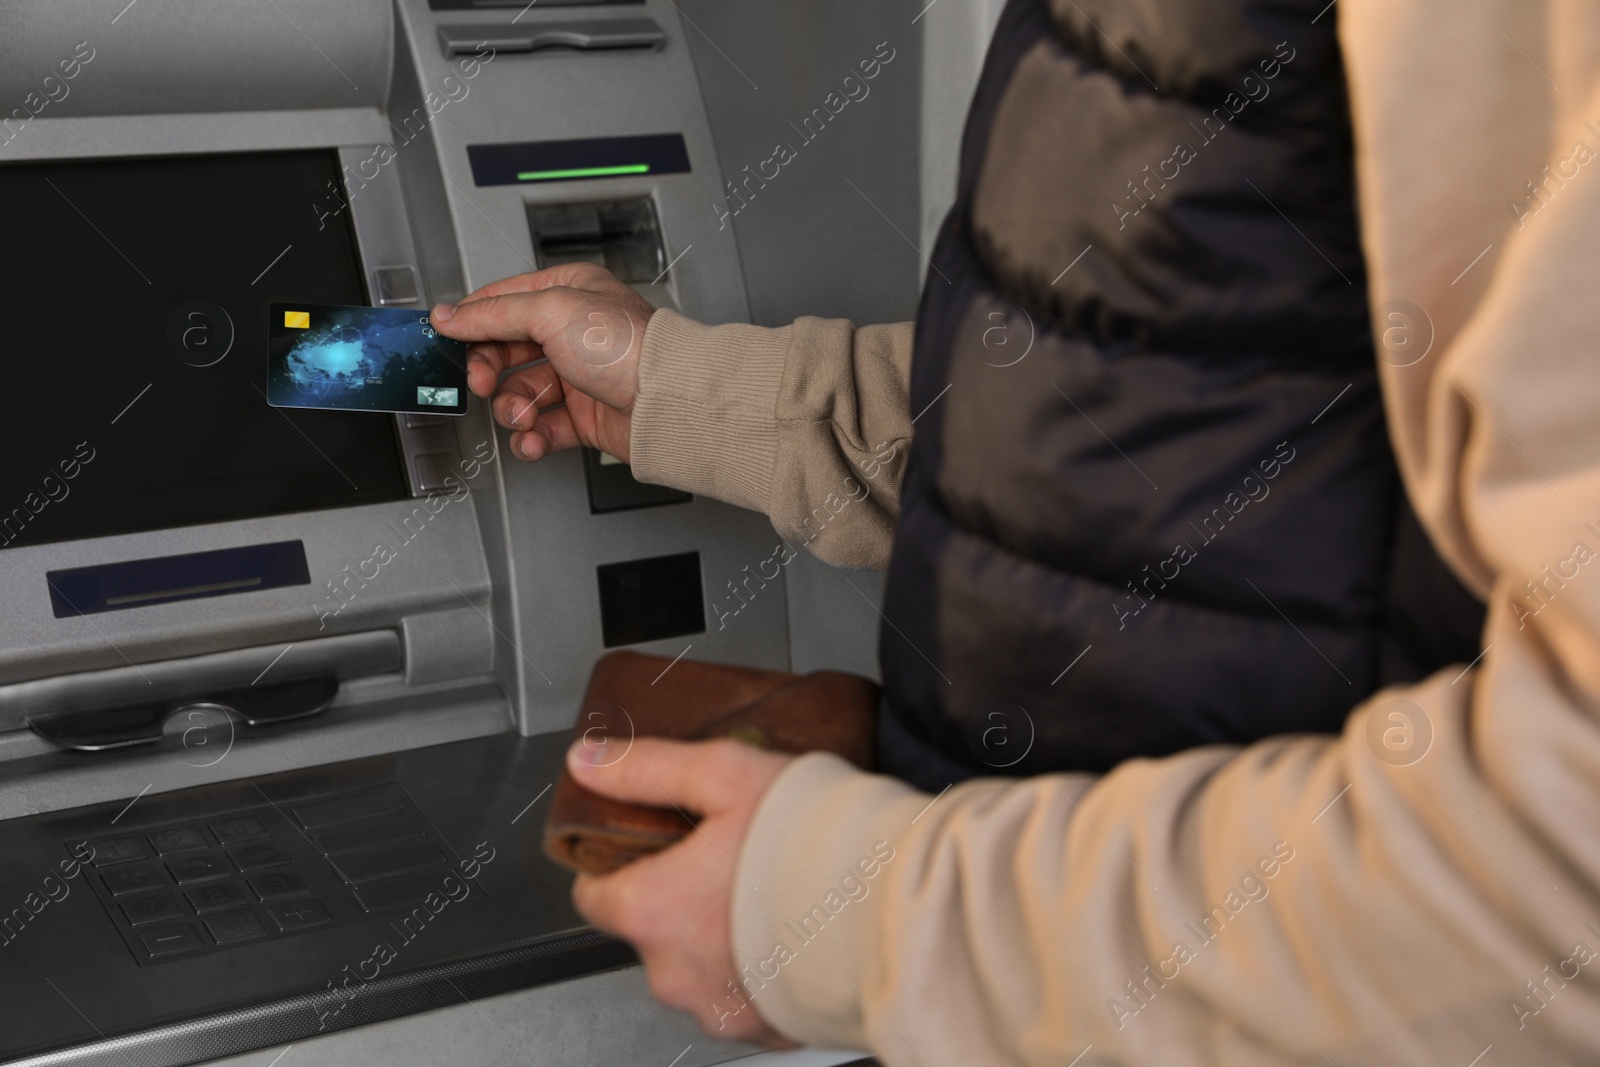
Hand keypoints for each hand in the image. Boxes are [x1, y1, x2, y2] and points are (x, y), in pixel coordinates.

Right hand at [431, 262, 654, 462]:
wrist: (666, 401)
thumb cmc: (627, 346)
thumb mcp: (551, 311)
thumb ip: (494, 314)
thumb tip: (451, 314)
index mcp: (566, 293)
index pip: (503, 302)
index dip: (473, 321)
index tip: (446, 337)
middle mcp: (572, 333)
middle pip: (506, 352)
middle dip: (490, 371)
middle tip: (484, 382)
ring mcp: (578, 377)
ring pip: (521, 394)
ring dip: (514, 409)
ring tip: (524, 415)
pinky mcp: (584, 417)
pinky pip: (543, 428)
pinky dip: (532, 438)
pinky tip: (532, 439)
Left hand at [566, 736, 797, 1046]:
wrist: (900, 908)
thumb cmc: (819, 843)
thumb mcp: (725, 772)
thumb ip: (647, 768)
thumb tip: (589, 761)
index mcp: (653, 910)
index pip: (593, 894)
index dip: (619, 862)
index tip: (650, 843)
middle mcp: (676, 973)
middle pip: (652, 930)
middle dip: (682, 894)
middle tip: (731, 854)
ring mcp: (722, 1009)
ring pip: (699, 967)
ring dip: (722, 934)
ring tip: (773, 889)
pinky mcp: (769, 1030)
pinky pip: (746, 996)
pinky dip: (761, 967)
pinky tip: (794, 928)